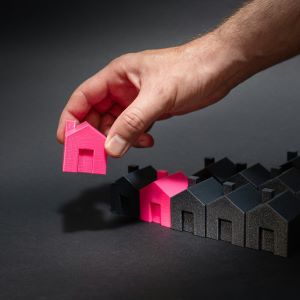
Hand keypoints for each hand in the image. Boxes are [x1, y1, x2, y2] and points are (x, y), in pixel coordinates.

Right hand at [57, 33, 237, 156]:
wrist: (217, 69)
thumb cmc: (190, 68)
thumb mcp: (158, 97)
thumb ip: (133, 123)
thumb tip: (112, 145)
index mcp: (118, 75)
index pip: (83, 98)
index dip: (71, 119)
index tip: (66, 139)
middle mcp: (124, 88)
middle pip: (97, 115)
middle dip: (95, 134)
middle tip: (95, 153)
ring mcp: (137, 101)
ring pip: (116, 125)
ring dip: (118, 139)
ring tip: (125, 147)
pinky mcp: (150, 110)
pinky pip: (133, 129)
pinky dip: (136, 139)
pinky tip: (147, 141)